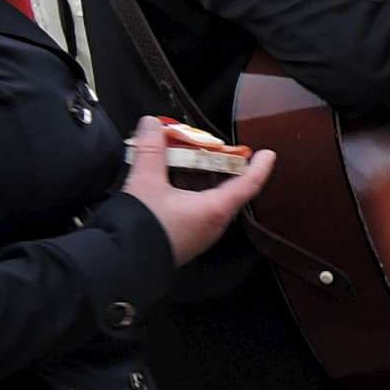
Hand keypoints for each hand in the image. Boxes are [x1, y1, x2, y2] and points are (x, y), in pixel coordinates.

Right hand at [124, 118, 273, 267]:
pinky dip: (192, 190)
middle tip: (216, 148)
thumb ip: (150, 149)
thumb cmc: (142, 228)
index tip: (268, 154)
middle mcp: (213, 223)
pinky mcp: (186, 237)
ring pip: (211, 199)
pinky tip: (173, 179)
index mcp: (214, 209)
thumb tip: (152, 123)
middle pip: (229, 189)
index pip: (248, 184)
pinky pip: (198, 208)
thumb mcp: (145, 182)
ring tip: (190, 156)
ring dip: (204, 177)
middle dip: (224, 166)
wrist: (121, 266)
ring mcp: (200, 233)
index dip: (260, 167)